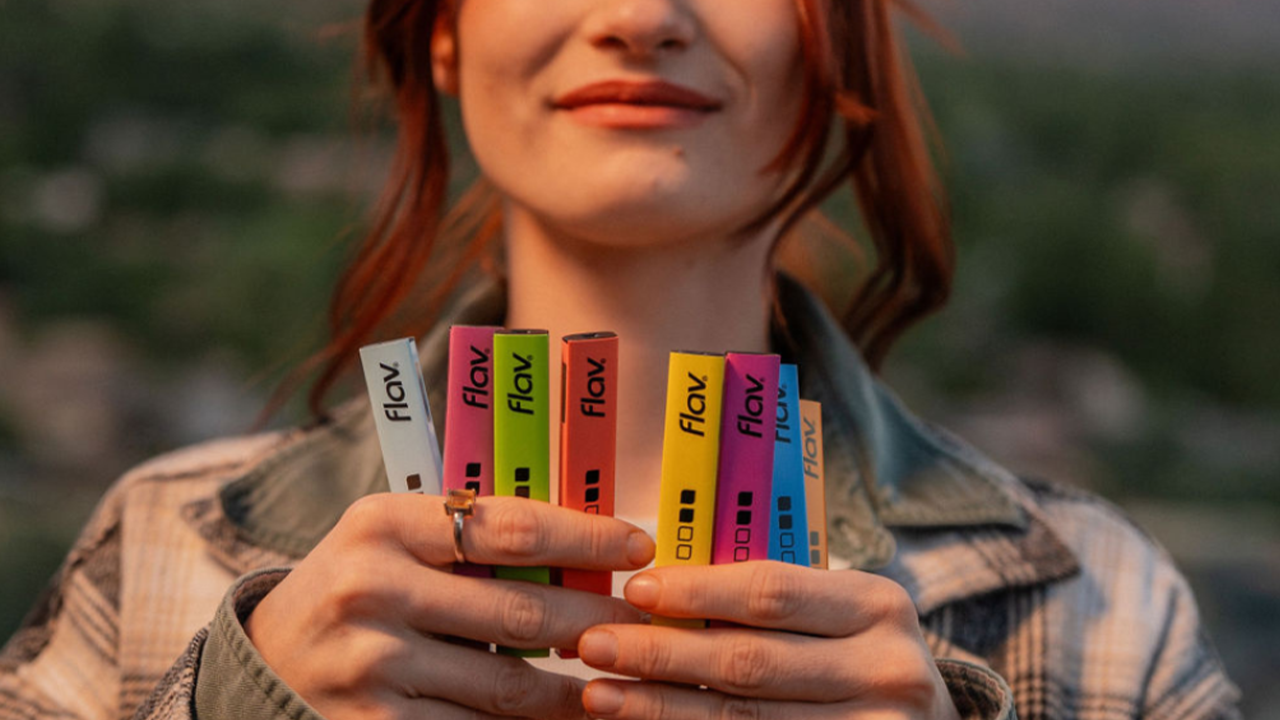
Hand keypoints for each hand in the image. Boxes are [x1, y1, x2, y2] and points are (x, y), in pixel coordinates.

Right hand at [244, 493, 654, 719]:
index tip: (636, 545)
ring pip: (506, 684)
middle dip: (595, 619)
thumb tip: (576, 550)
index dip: (585, 536)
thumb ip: (465, 537)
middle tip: (641, 623)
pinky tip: (558, 717)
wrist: (262, 662)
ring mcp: (371, 663)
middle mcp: (373, 588)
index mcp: (383, 523)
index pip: (509, 525)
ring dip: (572, 688)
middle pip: (520, 608)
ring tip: (612, 680)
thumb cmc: (349, 588)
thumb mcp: (388, 539)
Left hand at [577, 561, 960, 719]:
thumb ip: (770, 602)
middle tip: (596, 645)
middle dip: (661, 653)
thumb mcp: (838, 615)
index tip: (634, 589)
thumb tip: (655, 587)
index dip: (696, 591)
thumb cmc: (859, 658)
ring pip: (744, 719)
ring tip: (601, 694)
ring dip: (661, 707)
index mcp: (877, 605)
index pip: (771, 592)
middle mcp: (887, 669)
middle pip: (749, 661)